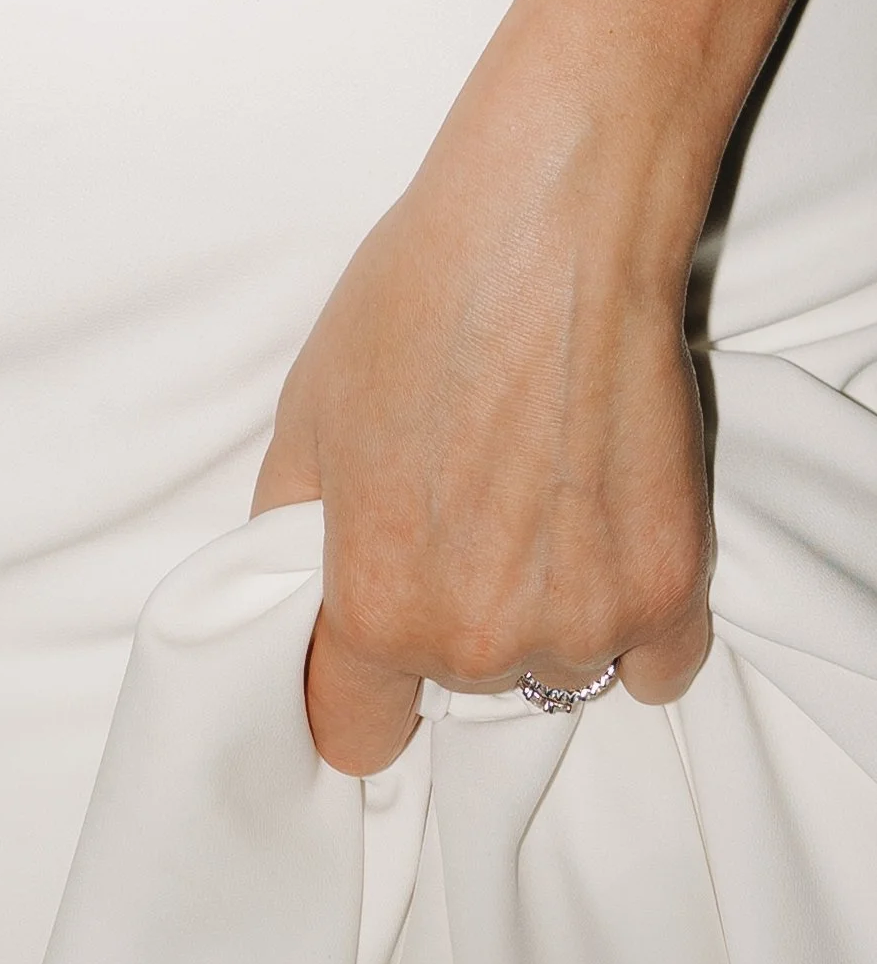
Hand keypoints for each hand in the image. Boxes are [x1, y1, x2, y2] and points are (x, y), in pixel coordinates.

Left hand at [252, 39, 715, 774]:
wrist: (548, 230)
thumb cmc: (417, 304)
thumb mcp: (303, 416)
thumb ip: (291, 535)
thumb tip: (294, 597)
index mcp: (377, 607)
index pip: (354, 734)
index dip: (351, 685)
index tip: (363, 646)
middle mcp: (481, 640)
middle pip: (455, 684)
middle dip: (449, 619)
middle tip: (463, 505)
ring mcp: (586, 622)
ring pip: (552, 669)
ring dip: (543, 612)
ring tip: (537, 493)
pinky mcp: (672, 587)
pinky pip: (650, 660)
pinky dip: (631, 612)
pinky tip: (605, 522)